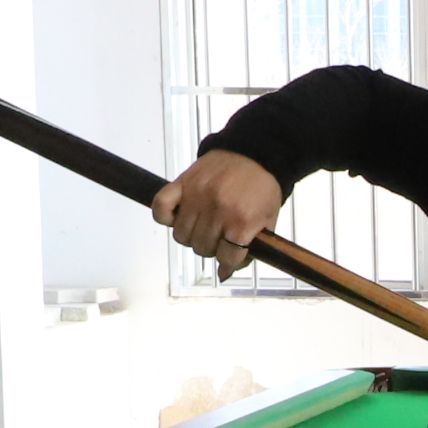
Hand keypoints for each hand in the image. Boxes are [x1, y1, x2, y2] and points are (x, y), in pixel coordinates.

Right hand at [153, 150, 288, 272]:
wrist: (256, 154)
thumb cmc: (262, 189)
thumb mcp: (266, 222)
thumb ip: (248, 251)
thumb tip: (223, 273)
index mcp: (242, 222)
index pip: (225, 257)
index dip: (229, 260)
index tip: (231, 253)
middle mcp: (218, 210)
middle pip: (202, 248)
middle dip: (211, 247)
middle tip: (218, 236)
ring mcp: (198, 196)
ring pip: (182, 235)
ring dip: (191, 236)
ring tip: (202, 225)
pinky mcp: (183, 182)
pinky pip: (161, 207)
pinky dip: (165, 216)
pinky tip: (178, 217)